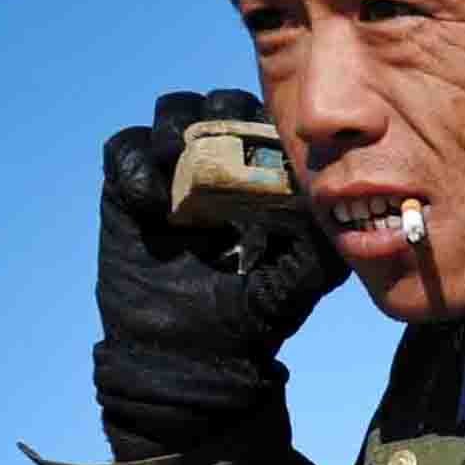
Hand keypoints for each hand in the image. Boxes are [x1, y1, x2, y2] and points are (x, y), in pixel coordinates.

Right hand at [90, 88, 345, 458]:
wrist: (190, 357)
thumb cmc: (250, 321)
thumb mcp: (295, 286)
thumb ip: (319, 254)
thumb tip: (341, 217)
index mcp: (264, 180)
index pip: (266, 124)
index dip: (268, 119)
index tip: (273, 141)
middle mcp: (218, 168)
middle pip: (218, 107)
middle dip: (220, 111)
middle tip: (222, 137)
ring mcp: (171, 176)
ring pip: (171, 115)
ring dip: (177, 124)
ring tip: (180, 157)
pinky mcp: (127, 192)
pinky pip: (124, 150)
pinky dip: (134, 162)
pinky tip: (150, 200)